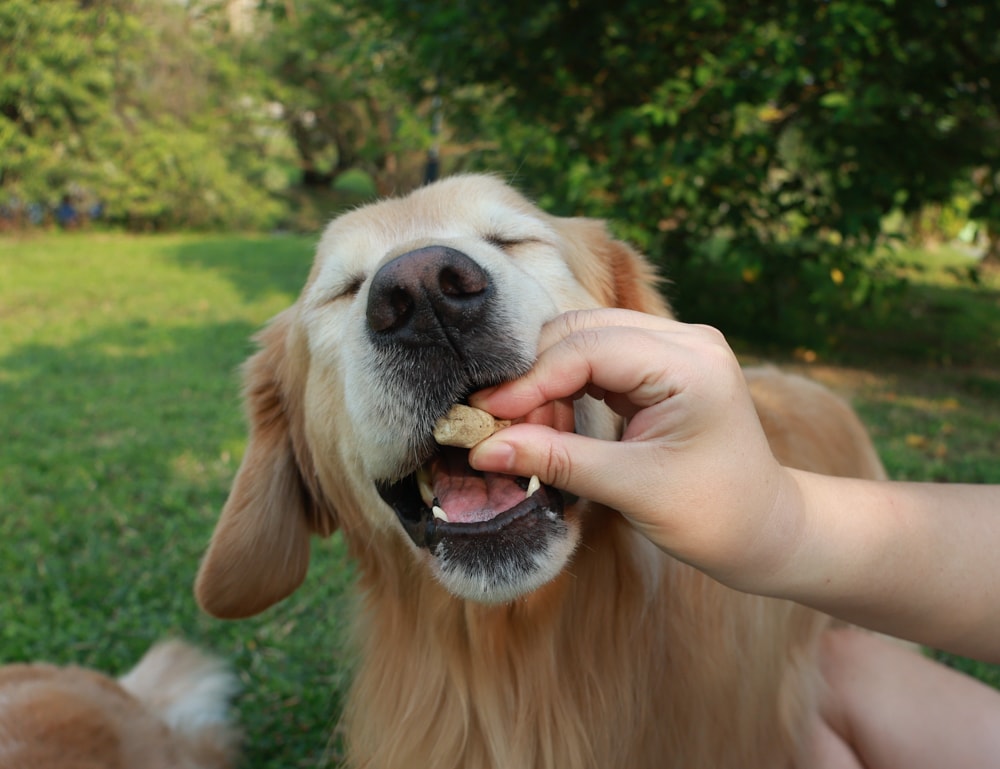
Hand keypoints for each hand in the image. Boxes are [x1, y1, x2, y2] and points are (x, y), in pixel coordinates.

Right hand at [469, 308, 799, 588]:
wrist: (764, 529)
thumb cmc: (714, 515)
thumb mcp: (632, 489)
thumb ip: (557, 461)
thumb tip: (484, 449)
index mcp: (691, 363)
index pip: (589, 348)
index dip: (531, 380)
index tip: (486, 415)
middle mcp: (685, 340)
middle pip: (582, 331)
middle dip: (533, 376)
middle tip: (495, 425)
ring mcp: (674, 347)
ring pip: (583, 340)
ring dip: (546, 382)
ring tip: (525, 434)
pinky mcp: (660, 364)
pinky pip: (596, 359)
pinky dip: (565, 387)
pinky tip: (550, 423)